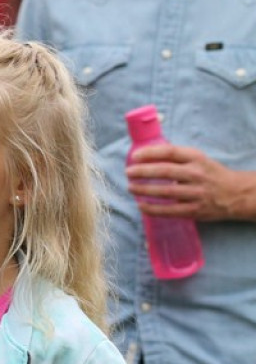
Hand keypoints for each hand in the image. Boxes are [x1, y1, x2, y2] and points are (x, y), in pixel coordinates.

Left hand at [126, 144, 255, 220]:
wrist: (234, 194)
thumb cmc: (209, 174)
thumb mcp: (197, 159)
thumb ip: (176, 158)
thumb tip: (145, 155)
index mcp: (196, 158)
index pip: (170, 152)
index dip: (150, 153)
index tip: (134, 156)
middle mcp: (196, 174)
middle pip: (165, 171)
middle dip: (143, 171)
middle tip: (128, 172)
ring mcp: (195, 193)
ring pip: (165, 192)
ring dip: (144, 190)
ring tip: (130, 188)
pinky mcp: (194, 210)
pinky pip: (169, 211)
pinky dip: (152, 208)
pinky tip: (141, 205)